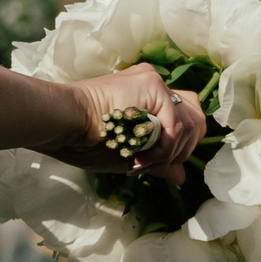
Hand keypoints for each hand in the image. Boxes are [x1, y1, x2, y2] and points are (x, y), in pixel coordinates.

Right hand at [68, 63, 205, 186]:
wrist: (64, 123)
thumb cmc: (84, 140)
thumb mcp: (129, 155)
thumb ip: (158, 161)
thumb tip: (182, 178)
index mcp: (147, 97)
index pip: (182, 120)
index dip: (175, 147)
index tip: (147, 163)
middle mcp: (155, 85)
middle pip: (196, 117)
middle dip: (181, 149)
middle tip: (149, 163)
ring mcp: (155, 83)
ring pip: (190, 124)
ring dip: (168, 153)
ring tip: (139, 161)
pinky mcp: (153, 84)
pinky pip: (177, 125)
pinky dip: (163, 147)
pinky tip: (139, 154)